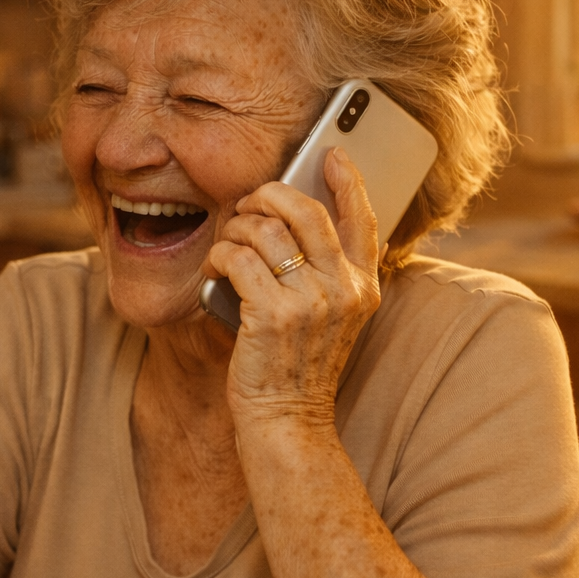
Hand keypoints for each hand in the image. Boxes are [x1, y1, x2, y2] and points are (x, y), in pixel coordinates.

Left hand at [202, 148, 381, 426]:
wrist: (289, 422)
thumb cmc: (300, 367)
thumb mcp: (333, 320)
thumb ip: (331, 275)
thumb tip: (302, 220)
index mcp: (364, 287)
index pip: (364, 219)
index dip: (348, 180)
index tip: (331, 155)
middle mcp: (343, 290)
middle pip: (304, 211)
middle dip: (267, 195)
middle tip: (249, 204)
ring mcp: (309, 302)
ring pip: (264, 230)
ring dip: (235, 230)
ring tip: (227, 246)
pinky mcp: (271, 314)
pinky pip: (236, 257)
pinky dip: (218, 256)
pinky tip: (214, 269)